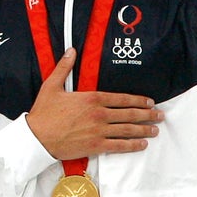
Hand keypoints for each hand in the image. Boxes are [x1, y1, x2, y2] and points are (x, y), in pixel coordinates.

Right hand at [27, 49, 163, 160]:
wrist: (37, 137)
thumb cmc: (43, 113)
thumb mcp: (52, 85)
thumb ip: (64, 68)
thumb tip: (71, 50)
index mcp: (92, 98)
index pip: (122, 98)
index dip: (138, 100)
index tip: (150, 101)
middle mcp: (99, 114)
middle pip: (130, 114)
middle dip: (147, 114)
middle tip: (160, 115)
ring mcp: (99, 130)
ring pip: (127, 130)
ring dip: (144, 129)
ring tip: (155, 130)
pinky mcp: (96, 146)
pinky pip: (119, 146)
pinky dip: (133, 145)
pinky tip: (142, 144)